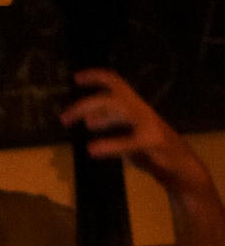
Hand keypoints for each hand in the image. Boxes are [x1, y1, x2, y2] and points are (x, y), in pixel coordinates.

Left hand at [61, 69, 205, 194]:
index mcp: (135, 106)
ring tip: (81, 128)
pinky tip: (93, 150)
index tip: (76, 78)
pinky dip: (110, 144)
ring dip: (98, 117)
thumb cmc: (152, 150)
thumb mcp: (127, 133)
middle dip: (85, 104)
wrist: (181, 169)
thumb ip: (109, 123)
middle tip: (64, 118)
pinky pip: (130, 141)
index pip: (116, 82)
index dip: (96, 76)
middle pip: (112, 96)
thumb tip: (87, 118)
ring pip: (121, 110)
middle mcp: (142, 110)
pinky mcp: (153, 143)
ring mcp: (149, 125)